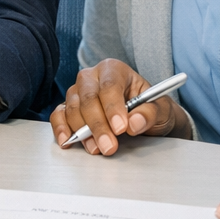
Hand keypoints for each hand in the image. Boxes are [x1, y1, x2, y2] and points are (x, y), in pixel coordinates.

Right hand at [50, 58, 190, 154]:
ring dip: (83, 131)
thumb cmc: (149, 108)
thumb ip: (149, 114)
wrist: (142, 117)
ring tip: (98, 148)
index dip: (113, 107)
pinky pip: (59, 115)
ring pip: (72, 108)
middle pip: (88, 97)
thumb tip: (135, 122)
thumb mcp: (160, 110)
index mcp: (113, 70)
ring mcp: (77, 92)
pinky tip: (68, 140)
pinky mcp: (67, 107)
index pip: (109, 85)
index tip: (121, 128)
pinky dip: (61, 128)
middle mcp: (91, 77)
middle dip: (97, 124)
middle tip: (109, 146)